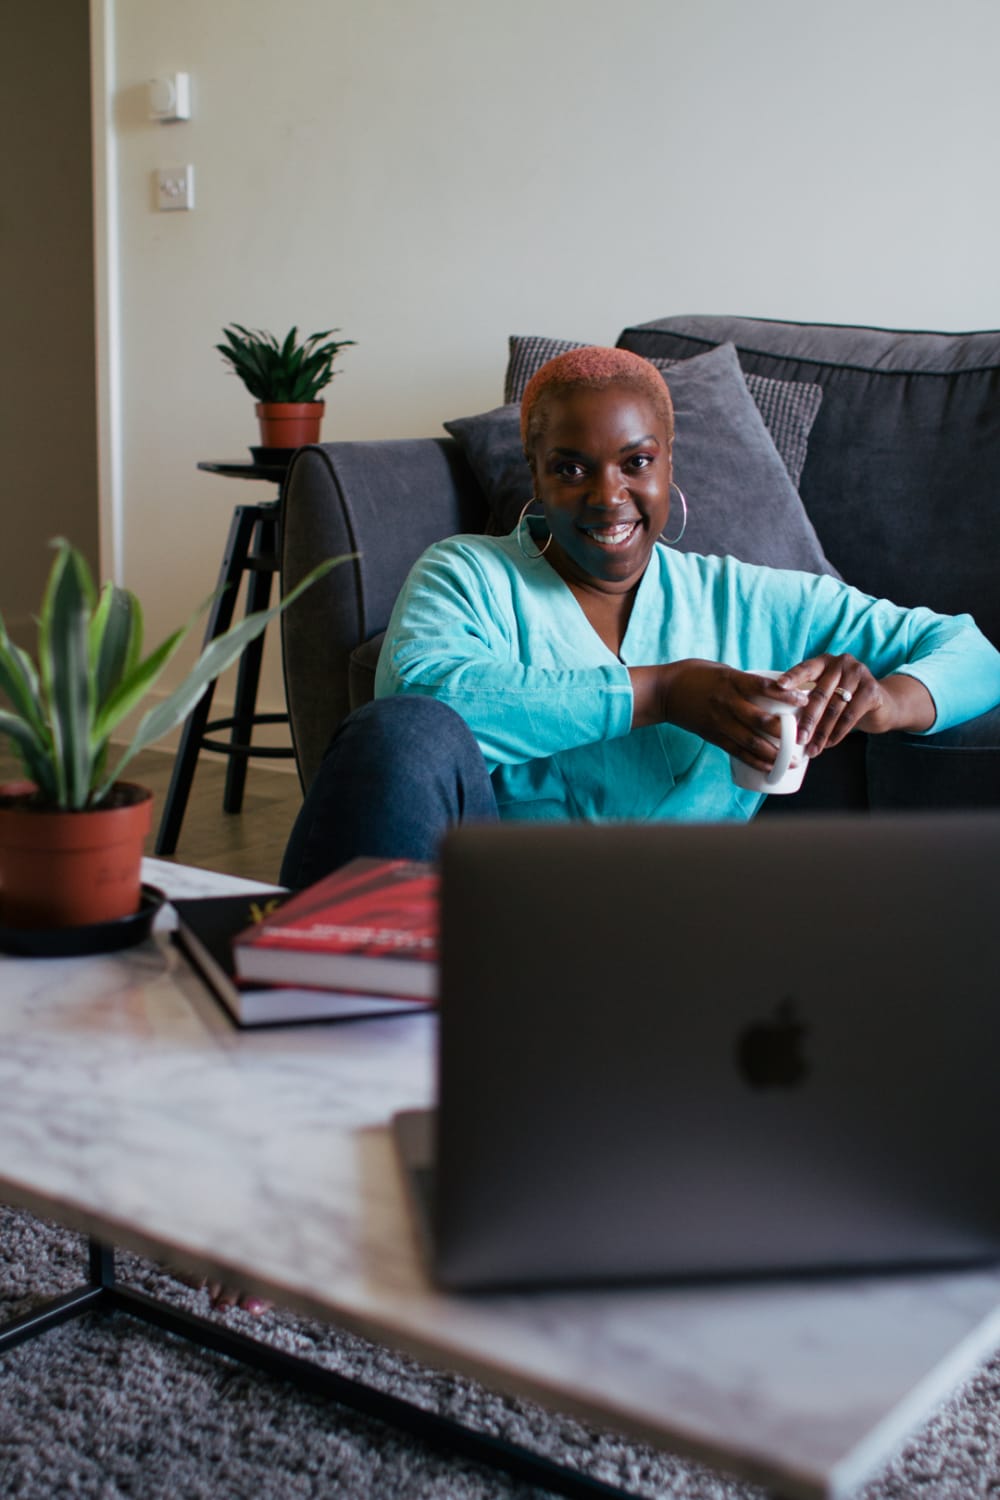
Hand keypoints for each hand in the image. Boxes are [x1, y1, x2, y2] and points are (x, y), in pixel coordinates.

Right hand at [632, 660, 811, 775]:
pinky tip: (770, 768)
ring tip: (792, 762)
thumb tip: (773, 690)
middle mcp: (727, 703)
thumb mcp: (723, 669)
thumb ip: (745, 681)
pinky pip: (736, 752)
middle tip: (804, 739)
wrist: (663, 692)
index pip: (763, 688)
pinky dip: (755, 761)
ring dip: (774, 754)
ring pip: (750, 742)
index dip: (786, 696)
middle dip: (785, 733)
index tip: (805, 701)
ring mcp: (719, 722)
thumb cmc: (694, 675)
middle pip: (761, 721)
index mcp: (731, 681)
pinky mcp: (712, 736)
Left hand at [775, 655, 934, 754]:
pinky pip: (850, 716)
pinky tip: (829, 744)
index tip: (779, 687)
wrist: (881, 704)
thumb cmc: (843, 699)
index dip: (792, 677)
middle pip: (820, 694)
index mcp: (824, 661)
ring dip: (822, 732)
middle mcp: (842, 663)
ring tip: (812, 749)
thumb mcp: (826, 692)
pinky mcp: (871, 690)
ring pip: (834, 708)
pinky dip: (838, 733)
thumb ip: (809, 697)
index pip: (806, 668)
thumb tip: (781, 721)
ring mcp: (859, 674)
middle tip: (798, 739)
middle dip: (808, 720)